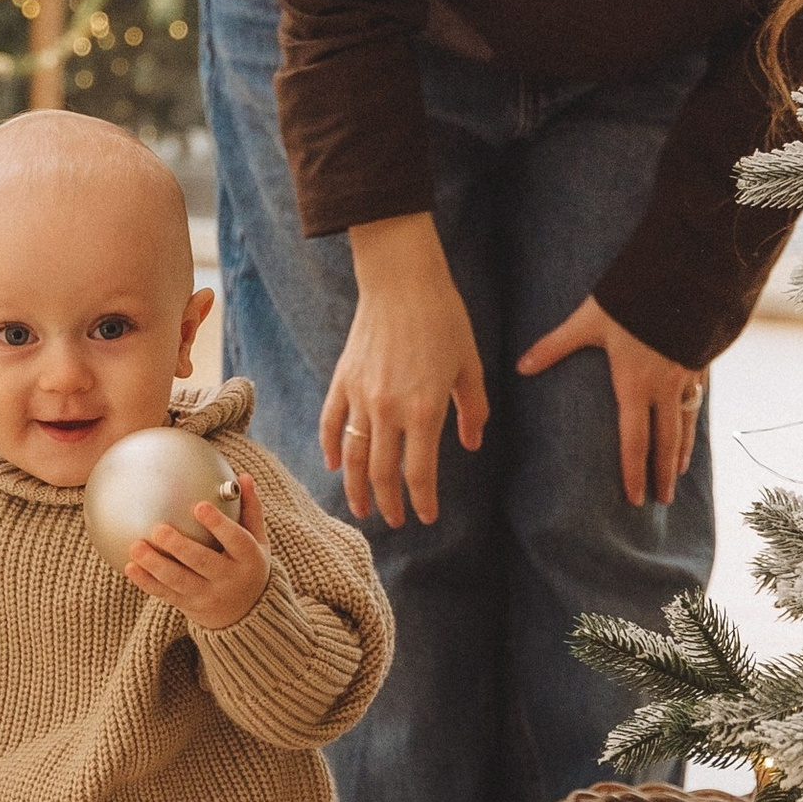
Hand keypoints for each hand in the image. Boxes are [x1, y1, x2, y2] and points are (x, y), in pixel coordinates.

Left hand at [125, 472, 270, 629]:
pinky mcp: (188, 605)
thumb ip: (250, 510)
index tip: (199, 506)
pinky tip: (129, 567)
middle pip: (203, 562)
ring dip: (156, 565)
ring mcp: (207, 595)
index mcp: (248, 559)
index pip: (236, 541)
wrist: (245, 612)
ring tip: (136, 546)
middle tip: (159, 529)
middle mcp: (229, 580)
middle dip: (180, 547)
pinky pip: (165, 594)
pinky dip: (147, 582)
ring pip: (179, 581)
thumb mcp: (258, 541)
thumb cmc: (248, 564)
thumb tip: (243, 477)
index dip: (219, 525)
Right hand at [320, 212, 487, 527]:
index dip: (424, 501)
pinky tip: (333, 467)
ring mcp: (360, 397)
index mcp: (425, 410)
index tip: (428, 517)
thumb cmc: (444, 319)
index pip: (420, 473)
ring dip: (356, 488)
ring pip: (353, 456)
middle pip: (383, 473)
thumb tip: (472, 443)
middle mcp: (389, 410)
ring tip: (361, 509)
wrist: (402, 281)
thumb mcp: (470, 365)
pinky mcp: (342, 381)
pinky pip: (330, 424)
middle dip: (389, 504)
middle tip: (394, 521)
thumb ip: (473, 409)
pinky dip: (330, 448)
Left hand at [517, 293, 705, 506]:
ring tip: (679, 474)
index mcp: (634, 385)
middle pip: (664, 442)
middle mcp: (664, 388)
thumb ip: (554, 345)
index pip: (633, 441)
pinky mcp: (701, 361)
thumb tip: (520, 366)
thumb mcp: (587, 321)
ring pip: (685, 425)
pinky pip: (698, 400)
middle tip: (660, 500)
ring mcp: (687, 377)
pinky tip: (692, 426)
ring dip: (681, 453)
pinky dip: (694, 420)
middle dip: (662, 474)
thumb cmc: (632, 299)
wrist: (684, 275)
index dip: (634, 472)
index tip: (635, 498)